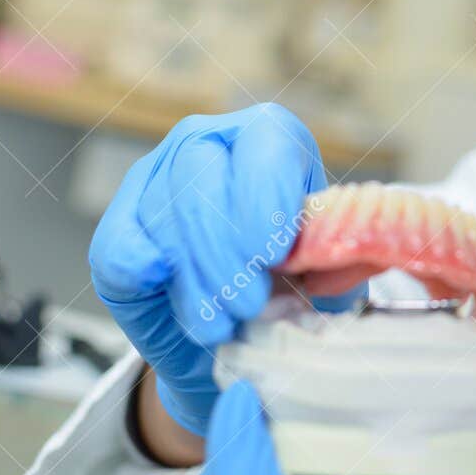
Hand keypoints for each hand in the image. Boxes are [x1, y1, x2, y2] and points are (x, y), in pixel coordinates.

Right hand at [88, 104, 341, 436]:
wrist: (237, 336)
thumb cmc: (294, 288)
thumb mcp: (330, 272)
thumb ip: (343, 258)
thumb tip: (357, 254)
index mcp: (270, 138)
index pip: (265, 139)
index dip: (266, 192)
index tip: (273, 250)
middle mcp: (208, 144)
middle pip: (201, 174)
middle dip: (226, 247)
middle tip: (250, 303)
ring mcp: (155, 180)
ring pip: (162, 213)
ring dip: (194, 276)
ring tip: (223, 325)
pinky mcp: (119, 228)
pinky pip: (118, 244)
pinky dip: (138, 267)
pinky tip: (163, 290)